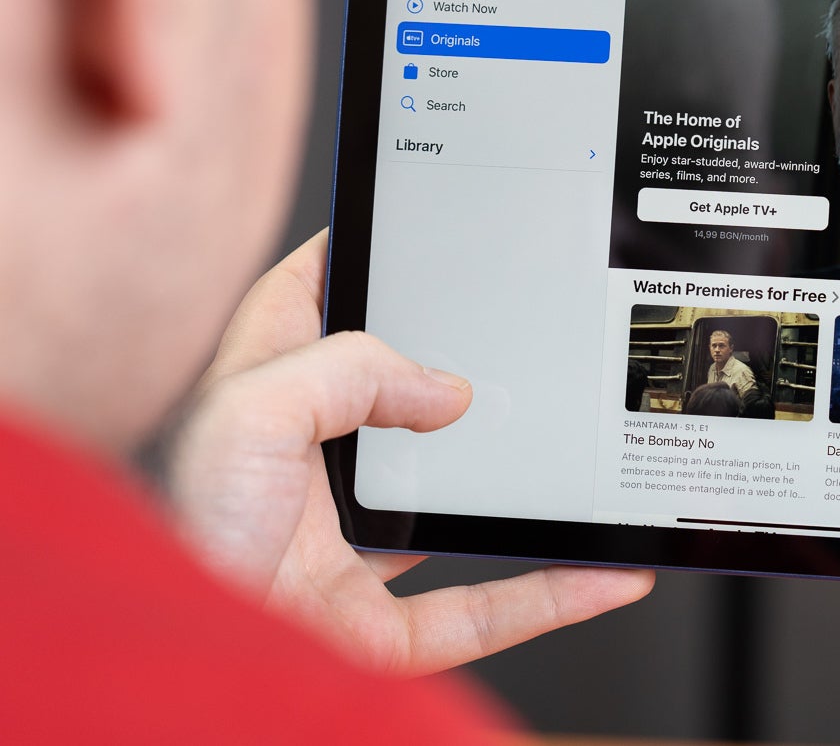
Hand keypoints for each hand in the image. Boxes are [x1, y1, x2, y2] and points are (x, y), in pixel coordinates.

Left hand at [163, 230, 653, 675]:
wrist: (175, 672)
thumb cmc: (176, 544)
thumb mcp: (249, 413)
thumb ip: (349, 373)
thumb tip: (445, 391)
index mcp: (257, 410)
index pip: (299, 308)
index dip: (345, 261)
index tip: (402, 226)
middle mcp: (304, 481)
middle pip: (391, 407)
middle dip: (455, 372)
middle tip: (519, 332)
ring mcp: (344, 557)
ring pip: (453, 510)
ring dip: (523, 490)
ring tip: (583, 452)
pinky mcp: (376, 633)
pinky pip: (482, 613)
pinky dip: (552, 596)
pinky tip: (605, 572)